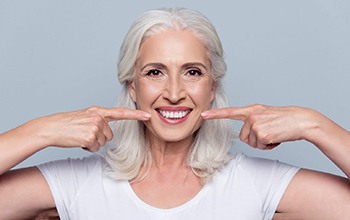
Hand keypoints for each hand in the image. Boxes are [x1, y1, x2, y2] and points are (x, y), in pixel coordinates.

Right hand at [35, 106, 150, 151]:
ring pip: (103, 142)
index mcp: (98, 111)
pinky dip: (88, 148)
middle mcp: (98, 117)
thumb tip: (108, 132)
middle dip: (99, 138)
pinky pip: (95, 148)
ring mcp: (95, 127)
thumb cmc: (68, 124)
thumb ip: (99, 120)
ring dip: (93, 143)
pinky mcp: (90, 137)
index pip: (120, 113)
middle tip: (84, 133)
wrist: (51, 128)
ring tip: (80, 136)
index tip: (148, 115)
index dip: (136, 115)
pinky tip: (78, 141)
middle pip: (110, 135)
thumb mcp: (85, 116)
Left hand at [202, 104, 318, 149]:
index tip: (203, 115)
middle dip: (255, 140)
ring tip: (274, 134)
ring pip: (251, 143)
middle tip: (269, 133)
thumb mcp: (266, 116)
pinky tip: (277, 137)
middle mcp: (252, 115)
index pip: (230, 112)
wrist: (302, 120)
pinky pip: (261, 146)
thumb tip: (245, 134)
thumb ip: (253, 121)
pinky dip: (270, 146)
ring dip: (263, 143)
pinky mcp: (261, 132)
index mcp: (252, 110)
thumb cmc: (285, 120)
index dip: (216, 114)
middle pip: (243, 137)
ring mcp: (256, 123)